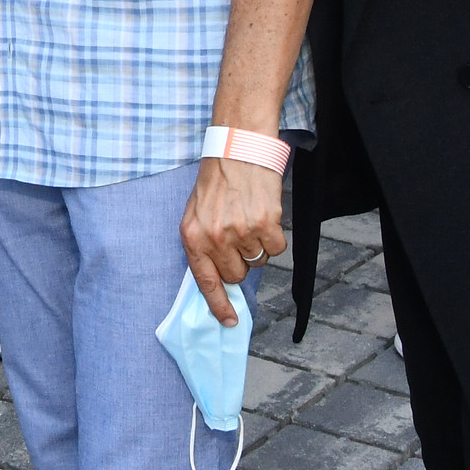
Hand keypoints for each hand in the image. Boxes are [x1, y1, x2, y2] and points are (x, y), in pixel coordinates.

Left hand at [181, 156, 285, 325]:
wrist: (237, 147)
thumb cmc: (216, 180)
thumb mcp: (196, 212)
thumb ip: (203, 244)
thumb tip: (219, 278)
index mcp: (192, 236)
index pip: (206, 282)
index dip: (219, 305)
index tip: (229, 321)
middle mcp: (215, 238)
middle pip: (236, 275)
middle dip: (240, 261)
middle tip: (238, 234)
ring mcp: (241, 232)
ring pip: (259, 261)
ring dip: (257, 246)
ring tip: (249, 218)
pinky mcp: (265, 224)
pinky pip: (276, 248)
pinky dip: (274, 236)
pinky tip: (264, 215)